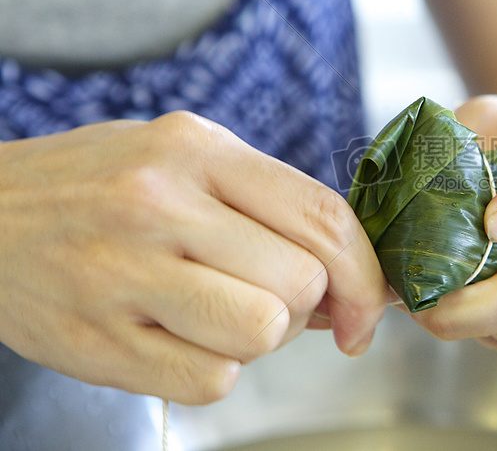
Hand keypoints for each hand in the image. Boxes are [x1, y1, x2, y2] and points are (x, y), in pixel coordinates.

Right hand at [0, 112, 386, 403]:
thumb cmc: (101, 186)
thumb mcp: (185, 161)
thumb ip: (268, 209)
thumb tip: (349, 283)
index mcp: (197, 150)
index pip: (323, 217)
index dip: (364, 272)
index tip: (367, 306)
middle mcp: (160, 204)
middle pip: (299, 282)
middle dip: (304, 305)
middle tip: (270, 298)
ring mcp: (123, 274)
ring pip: (260, 332)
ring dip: (258, 337)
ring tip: (217, 314)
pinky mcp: (96, 342)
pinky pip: (209, 380)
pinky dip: (212, 370)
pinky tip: (177, 338)